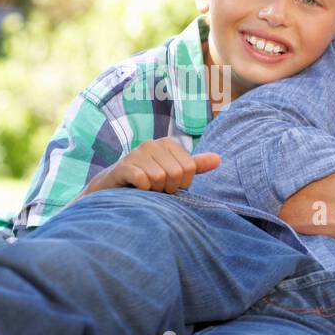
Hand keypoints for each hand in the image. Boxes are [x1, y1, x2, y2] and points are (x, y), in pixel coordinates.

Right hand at [81, 138, 220, 195]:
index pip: (190, 168)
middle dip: (169, 187)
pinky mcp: (122, 166)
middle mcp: (152, 144)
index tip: (170, 184)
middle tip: (157, 187)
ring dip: (155, 190)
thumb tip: (219, 158)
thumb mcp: (175, 172)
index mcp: (169, 143)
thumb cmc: (150, 181)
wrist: (116, 188)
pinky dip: (143, 189)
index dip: (183, 183)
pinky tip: (136, 188)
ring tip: (146, 188)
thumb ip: (196, 165)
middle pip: (176, 173)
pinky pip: (143, 179)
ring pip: (160, 177)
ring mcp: (136, 153)